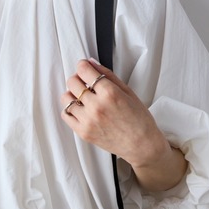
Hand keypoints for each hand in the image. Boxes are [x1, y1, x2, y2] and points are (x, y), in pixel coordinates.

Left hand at [60, 59, 187, 191]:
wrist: (142, 145)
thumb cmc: (139, 119)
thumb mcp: (128, 91)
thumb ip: (108, 75)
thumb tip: (91, 63)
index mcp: (110, 93)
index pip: (84, 71)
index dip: (83, 65)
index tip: (84, 67)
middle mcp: (97, 106)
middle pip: (73, 82)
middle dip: (78, 78)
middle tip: (85, 82)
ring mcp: (88, 120)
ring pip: (66, 98)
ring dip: (72, 94)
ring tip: (82, 97)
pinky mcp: (83, 132)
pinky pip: (65, 114)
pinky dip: (70, 109)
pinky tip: (80, 108)